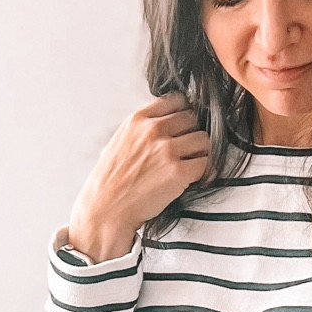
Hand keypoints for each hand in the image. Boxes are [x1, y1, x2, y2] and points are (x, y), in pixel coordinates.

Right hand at [64, 96, 210, 261]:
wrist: (105, 211)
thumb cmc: (110, 182)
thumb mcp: (118, 142)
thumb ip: (141, 129)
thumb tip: (162, 124)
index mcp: (137, 120)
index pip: (176, 101)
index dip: (182, 114)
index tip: (182, 128)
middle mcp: (153, 130)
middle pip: (192, 118)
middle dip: (191, 134)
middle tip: (186, 151)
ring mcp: (166, 150)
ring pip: (203, 139)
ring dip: (201, 153)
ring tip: (190, 165)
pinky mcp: (178, 172)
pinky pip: (206, 164)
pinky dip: (205, 172)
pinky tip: (196, 178)